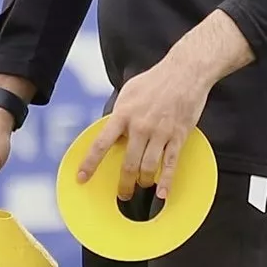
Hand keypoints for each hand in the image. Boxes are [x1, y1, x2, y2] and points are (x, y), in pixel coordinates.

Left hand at [76, 56, 209, 200]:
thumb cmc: (155, 80)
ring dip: (143, 182)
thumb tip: (112, 131)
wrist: (185, 72)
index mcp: (123, 114)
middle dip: (124, 184)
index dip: (90, 164)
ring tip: (141, 187)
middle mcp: (140, 126)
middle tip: (122, 194)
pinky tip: (162, 194)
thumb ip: (119, 113)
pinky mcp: (178, 136)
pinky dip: (166, 182)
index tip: (82, 178)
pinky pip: (170, 164)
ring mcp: (160, 132)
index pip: (101, 143)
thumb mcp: (128, 92)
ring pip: (148, 167)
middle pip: (128, 164)